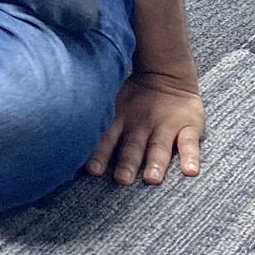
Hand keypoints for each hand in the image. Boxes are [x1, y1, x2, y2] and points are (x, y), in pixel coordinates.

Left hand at [85, 72, 205, 186]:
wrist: (167, 75)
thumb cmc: (134, 99)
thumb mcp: (113, 103)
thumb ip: (96, 120)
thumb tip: (63, 138)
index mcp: (120, 119)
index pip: (107, 137)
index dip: (99, 153)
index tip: (92, 171)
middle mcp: (141, 125)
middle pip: (133, 147)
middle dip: (127, 163)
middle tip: (121, 179)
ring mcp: (165, 126)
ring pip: (159, 147)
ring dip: (155, 163)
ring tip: (152, 178)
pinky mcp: (188, 126)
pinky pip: (190, 144)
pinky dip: (191, 158)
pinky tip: (190, 171)